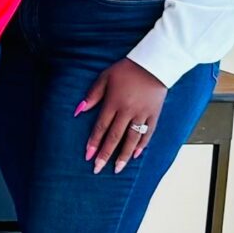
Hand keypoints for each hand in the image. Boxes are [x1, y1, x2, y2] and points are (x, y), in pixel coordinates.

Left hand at [77, 57, 167, 173]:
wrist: (154, 63)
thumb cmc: (126, 70)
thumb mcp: (105, 78)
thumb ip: (92, 95)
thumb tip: (78, 110)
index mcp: (113, 103)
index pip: (101, 127)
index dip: (94, 143)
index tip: (87, 156)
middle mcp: (128, 111)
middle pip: (114, 137)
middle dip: (105, 154)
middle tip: (97, 168)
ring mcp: (142, 114)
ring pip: (131, 139)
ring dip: (123, 155)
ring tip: (117, 168)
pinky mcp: (155, 114)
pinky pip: (148, 133)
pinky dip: (142, 145)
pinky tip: (135, 155)